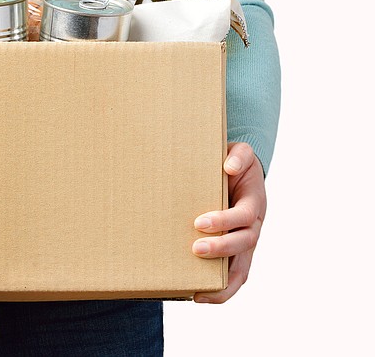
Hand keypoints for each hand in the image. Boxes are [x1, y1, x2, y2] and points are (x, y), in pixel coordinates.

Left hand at [191, 142, 265, 302]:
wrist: (239, 172)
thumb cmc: (235, 164)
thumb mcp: (240, 152)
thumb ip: (239, 155)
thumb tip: (229, 166)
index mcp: (254, 203)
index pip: (244, 215)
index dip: (225, 220)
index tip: (200, 222)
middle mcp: (253, 227)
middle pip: (244, 243)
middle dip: (221, 248)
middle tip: (196, 248)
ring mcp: (245, 243)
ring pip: (241, 269)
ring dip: (222, 282)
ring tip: (199, 293)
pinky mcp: (235, 253)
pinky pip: (233, 276)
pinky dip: (221, 291)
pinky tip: (199, 297)